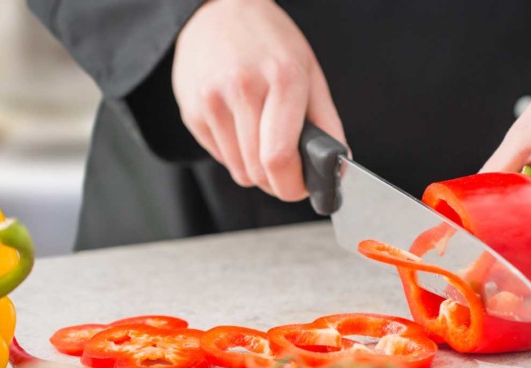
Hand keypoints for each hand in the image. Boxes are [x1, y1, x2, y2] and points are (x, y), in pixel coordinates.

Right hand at [173, 0, 344, 200]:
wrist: (218, 11)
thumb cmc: (270, 43)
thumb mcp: (309, 72)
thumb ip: (327, 123)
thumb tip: (338, 169)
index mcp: (282, 79)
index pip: (280, 157)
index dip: (292, 186)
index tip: (300, 187)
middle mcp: (243, 88)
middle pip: (259, 172)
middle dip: (278, 182)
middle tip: (287, 169)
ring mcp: (212, 100)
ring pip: (240, 172)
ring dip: (256, 170)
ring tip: (263, 141)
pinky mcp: (192, 111)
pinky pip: (220, 158)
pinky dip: (236, 155)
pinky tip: (240, 127)